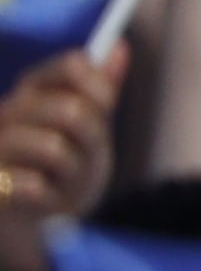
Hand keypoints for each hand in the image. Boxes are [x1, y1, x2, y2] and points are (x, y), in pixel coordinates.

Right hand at [0, 50, 124, 270]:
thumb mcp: (88, 133)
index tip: (103, 111)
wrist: (32, 225)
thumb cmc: (62, 173)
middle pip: (70, 110)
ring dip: (71, 174)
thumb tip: (120, 46)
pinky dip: (49, 199)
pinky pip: (32, 185)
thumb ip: (99, 93)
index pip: (72, 65)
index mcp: (31, 93)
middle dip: (91, 141)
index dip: (100, 89)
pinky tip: (41, 201)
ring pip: (54, 149)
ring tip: (60, 182)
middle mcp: (6, 113)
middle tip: (81, 158)